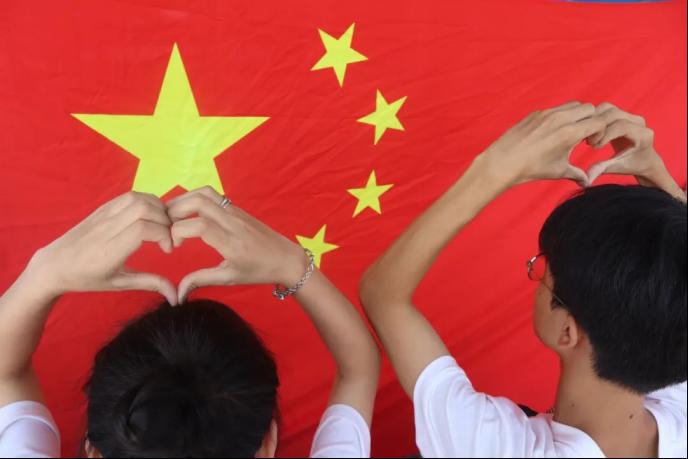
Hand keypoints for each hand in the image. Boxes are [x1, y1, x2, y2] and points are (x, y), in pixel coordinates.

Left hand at [26, 192, 176, 303]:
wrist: (54, 264)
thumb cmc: (87, 278)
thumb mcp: (119, 284)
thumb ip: (149, 284)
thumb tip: (176, 296)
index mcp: (109, 251)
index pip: (142, 229)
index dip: (164, 235)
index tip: (168, 249)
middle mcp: (106, 229)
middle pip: (143, 209)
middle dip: (165, 220)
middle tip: (168, 236)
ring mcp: (103, 215)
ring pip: (137, 198)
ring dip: (158, 208)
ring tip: (162, 225)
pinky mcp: (102, 207)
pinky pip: (129, 196)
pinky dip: (147, 201)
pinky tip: (150, 216)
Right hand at [167, 187, 308, 302]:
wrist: (286, 258)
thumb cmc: (259, 271)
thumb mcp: (229, 278)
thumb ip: (201, 280)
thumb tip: (178, 292)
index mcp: (232, 242)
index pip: (199, 226)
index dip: (178, 231)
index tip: (173, 246)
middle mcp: (233, 222)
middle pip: (198, 201)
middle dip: (174, 210)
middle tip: (165, 226)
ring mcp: (236, 212)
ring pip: (205, 193)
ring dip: (183, 200)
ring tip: (172, 217)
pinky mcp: (237, 208)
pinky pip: (213, 195)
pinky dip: (195, 199)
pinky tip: (188, 213)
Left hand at [481, 102, 605, 186]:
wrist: (503, 161)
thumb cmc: (531, 168)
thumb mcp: (558, 171)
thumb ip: (578, 174)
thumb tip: (588, 182)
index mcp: (570, 132)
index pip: (600, 121)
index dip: (601, 131)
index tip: (591, 144)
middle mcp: (560, 118)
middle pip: (589, 108)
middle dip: (591, 120)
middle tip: (583, 136)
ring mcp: (547, 113)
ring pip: (573, 105)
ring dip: (577, 116)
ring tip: (568, 132)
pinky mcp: (536, 113)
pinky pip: (556, 108)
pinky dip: (561, 116)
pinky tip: (552, 132)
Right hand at [586, 102, 668, 185]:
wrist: (644, 160)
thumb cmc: (633, 165)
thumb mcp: (617, 168)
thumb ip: (602, 169)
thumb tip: (586, 180)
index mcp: (643, 135)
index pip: (621, 126)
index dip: (605, 134)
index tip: (595, 147)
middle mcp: (639, 122)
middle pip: (613, 114)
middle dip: (597, 127)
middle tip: (588, 143)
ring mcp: (630, 116)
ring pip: (607, 108)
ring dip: (593, 120)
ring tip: (589, 138)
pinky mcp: (622, 114)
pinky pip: (605, 110)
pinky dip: (593, 118)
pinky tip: (590, 133)